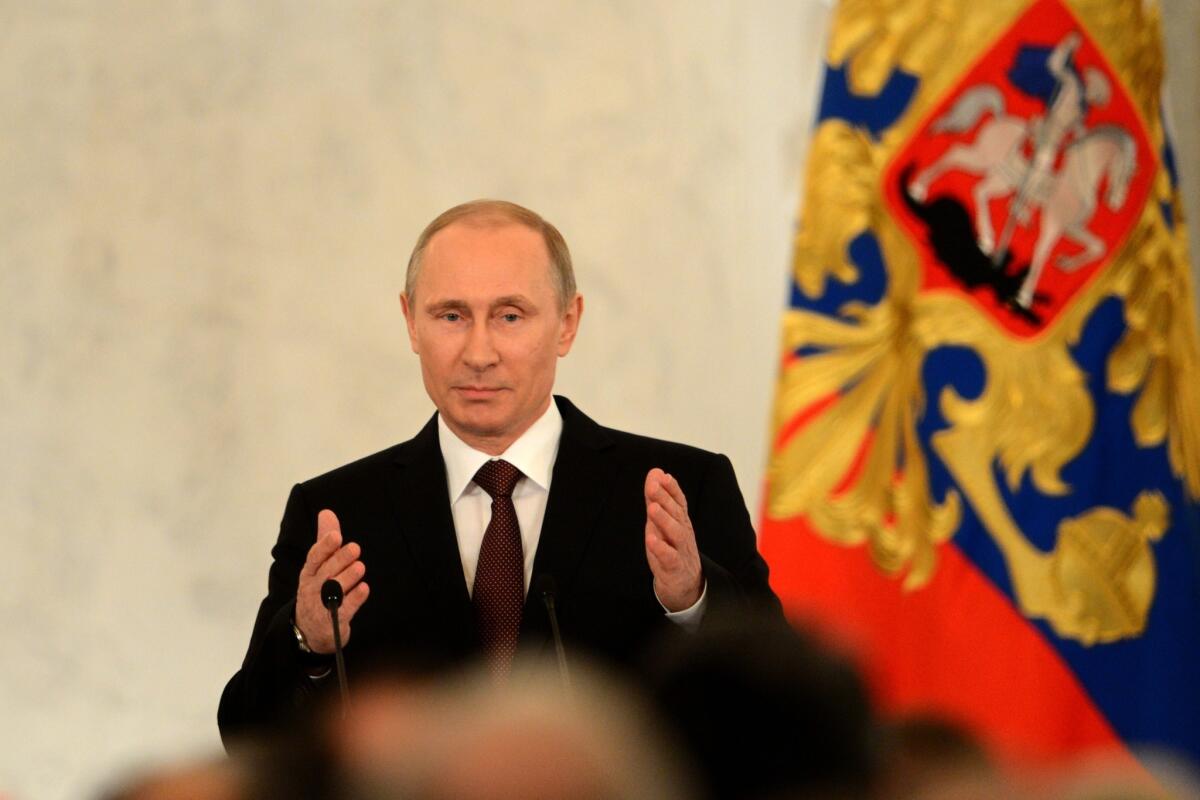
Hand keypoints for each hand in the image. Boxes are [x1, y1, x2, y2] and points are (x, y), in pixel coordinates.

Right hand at [295, 509, 369, 653]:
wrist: (310, 629)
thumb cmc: (317, 589)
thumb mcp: (318, 566)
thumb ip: (325, 541)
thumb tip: (327, 512)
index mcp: (309, 572)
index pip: (314, 557)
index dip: (325, 546)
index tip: (336, 535)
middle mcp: (313, 588)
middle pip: (326, 572)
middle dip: (340, 560)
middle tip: (355, 548)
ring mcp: (322, 605)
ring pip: (335, 590)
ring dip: (348, 577)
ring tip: (360, 567)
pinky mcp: (334, 621)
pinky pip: (345, 609)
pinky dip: (355, 599)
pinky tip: (364, 589)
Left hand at [644, 468, 702, 611]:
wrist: (685, 584)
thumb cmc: (672, 547)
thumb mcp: (662, 522)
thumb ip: (657, 498)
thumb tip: (655, 472)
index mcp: (681, 520)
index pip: (679, 501)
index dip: (671, 488)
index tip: (662, 475)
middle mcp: (683, 532)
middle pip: (676, 514)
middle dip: (665, 499)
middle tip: (653, 486)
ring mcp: (680, 550)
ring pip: (675, 533)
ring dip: (664, 519)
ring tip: (652, 508)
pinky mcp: (675, 568)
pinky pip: (670, 557)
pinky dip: (661, 548)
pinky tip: (651, 540)